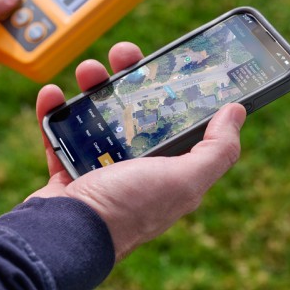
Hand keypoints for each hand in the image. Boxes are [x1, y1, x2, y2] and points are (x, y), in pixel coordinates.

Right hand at [32, 43, 246, 260]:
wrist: (65, 235)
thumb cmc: (127, 209)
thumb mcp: (184, 179)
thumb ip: (216, 149)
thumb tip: (237, 112)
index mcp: (168, 169)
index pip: (177, 121)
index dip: (175, 89)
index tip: (168, 62)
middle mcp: (136, 169)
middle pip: (136, 110)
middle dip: (130, 77)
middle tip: (122, 54)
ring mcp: (99, 170)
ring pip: (98, 115)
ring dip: (92, 87)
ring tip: (87, 70)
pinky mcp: (66, 170)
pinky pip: (59, 133)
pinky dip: (54, 112)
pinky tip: (52, 95)